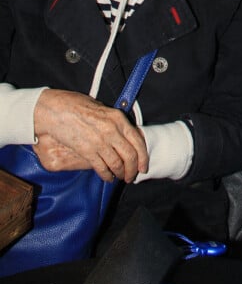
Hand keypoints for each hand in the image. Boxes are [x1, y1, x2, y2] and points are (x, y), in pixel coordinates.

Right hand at [34, 89, 148, 181]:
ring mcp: (99, 141)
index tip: (143, 166)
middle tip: (132, 176)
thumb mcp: (102, 108)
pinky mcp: (87, 151)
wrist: (55, 109)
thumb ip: (114, 122)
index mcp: (118, 118)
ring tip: (120, 177)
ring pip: (117, 164)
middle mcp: (112, 130)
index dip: (143, 157)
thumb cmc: (77, 106)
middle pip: (130, 156)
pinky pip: (102, 168)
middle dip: (133, 169)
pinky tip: (107, 177)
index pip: (138, 141)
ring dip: (120, 174)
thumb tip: (123, 134)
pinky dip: (107, 175)